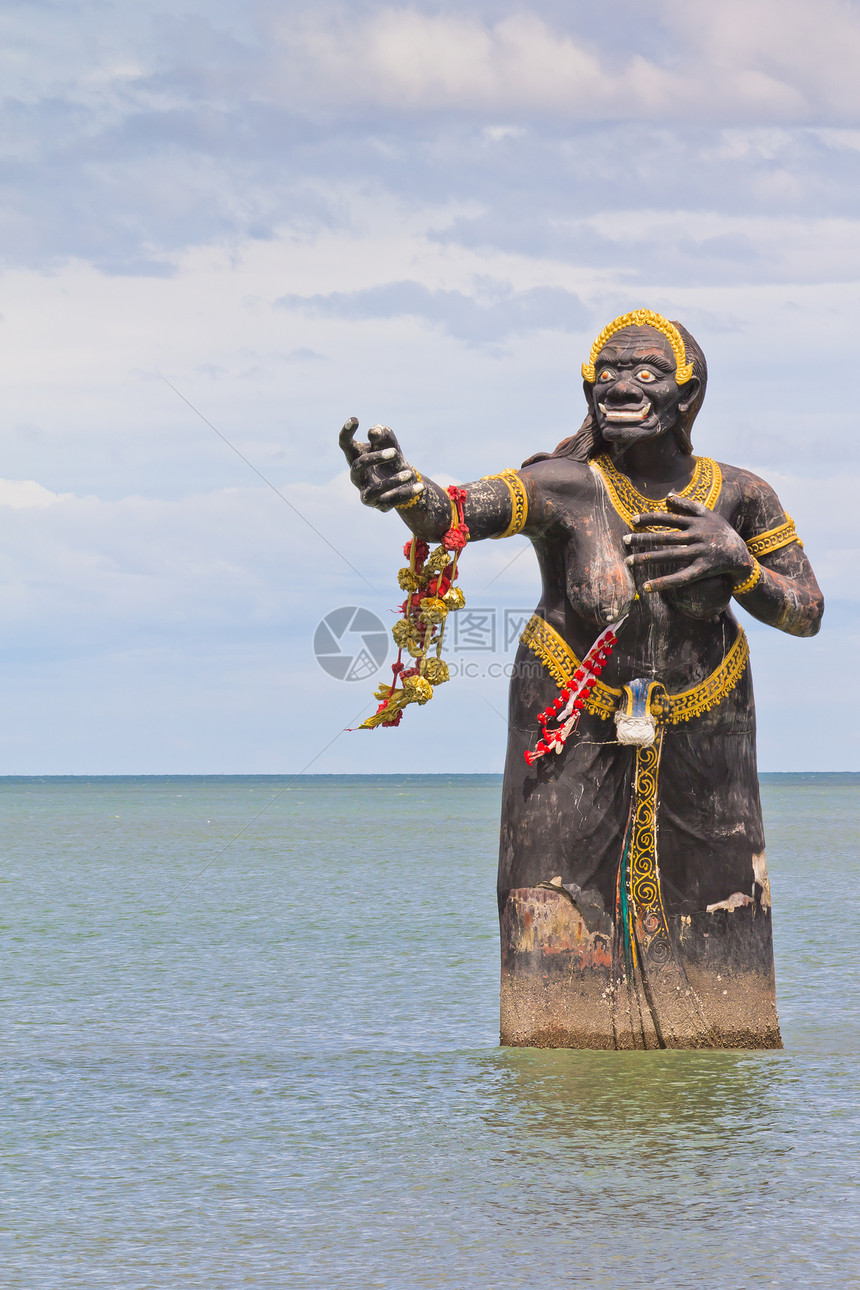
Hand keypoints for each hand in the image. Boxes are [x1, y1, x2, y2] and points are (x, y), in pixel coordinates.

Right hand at [338, 418, 423, 512]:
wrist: (404, 479)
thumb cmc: (391, 455)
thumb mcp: (388, 440)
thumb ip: (381, 433)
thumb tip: (373, 432)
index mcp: (355, 457)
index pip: (345, 444)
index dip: (346, 432)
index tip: (355, 419)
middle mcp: (357, 476)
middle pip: (358, 466)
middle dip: (376, 458)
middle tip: (395, 452)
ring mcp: (366, 492)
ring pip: (374, 490)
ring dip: (393, 481)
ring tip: (410, 473)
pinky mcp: (380, 505)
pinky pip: (392, 501)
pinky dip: (406, 494)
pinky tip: (420, 487)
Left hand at [623, 494, 754, 593]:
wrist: (742, 556)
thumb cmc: (722, 533)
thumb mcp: (710, 515)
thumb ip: (689, 506)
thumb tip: (668, 496)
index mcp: (697, 522)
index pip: (668, 518)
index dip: (650, 518)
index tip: (633, 520)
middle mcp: (697, 536)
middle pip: (664, 537)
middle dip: (643, 538)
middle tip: (624, 540)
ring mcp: (700, 553)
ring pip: (669, 556)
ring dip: (647, 558)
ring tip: (628, 561)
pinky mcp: (703, 570)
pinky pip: (680, 577)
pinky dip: (663, 582)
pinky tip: (646, 587)